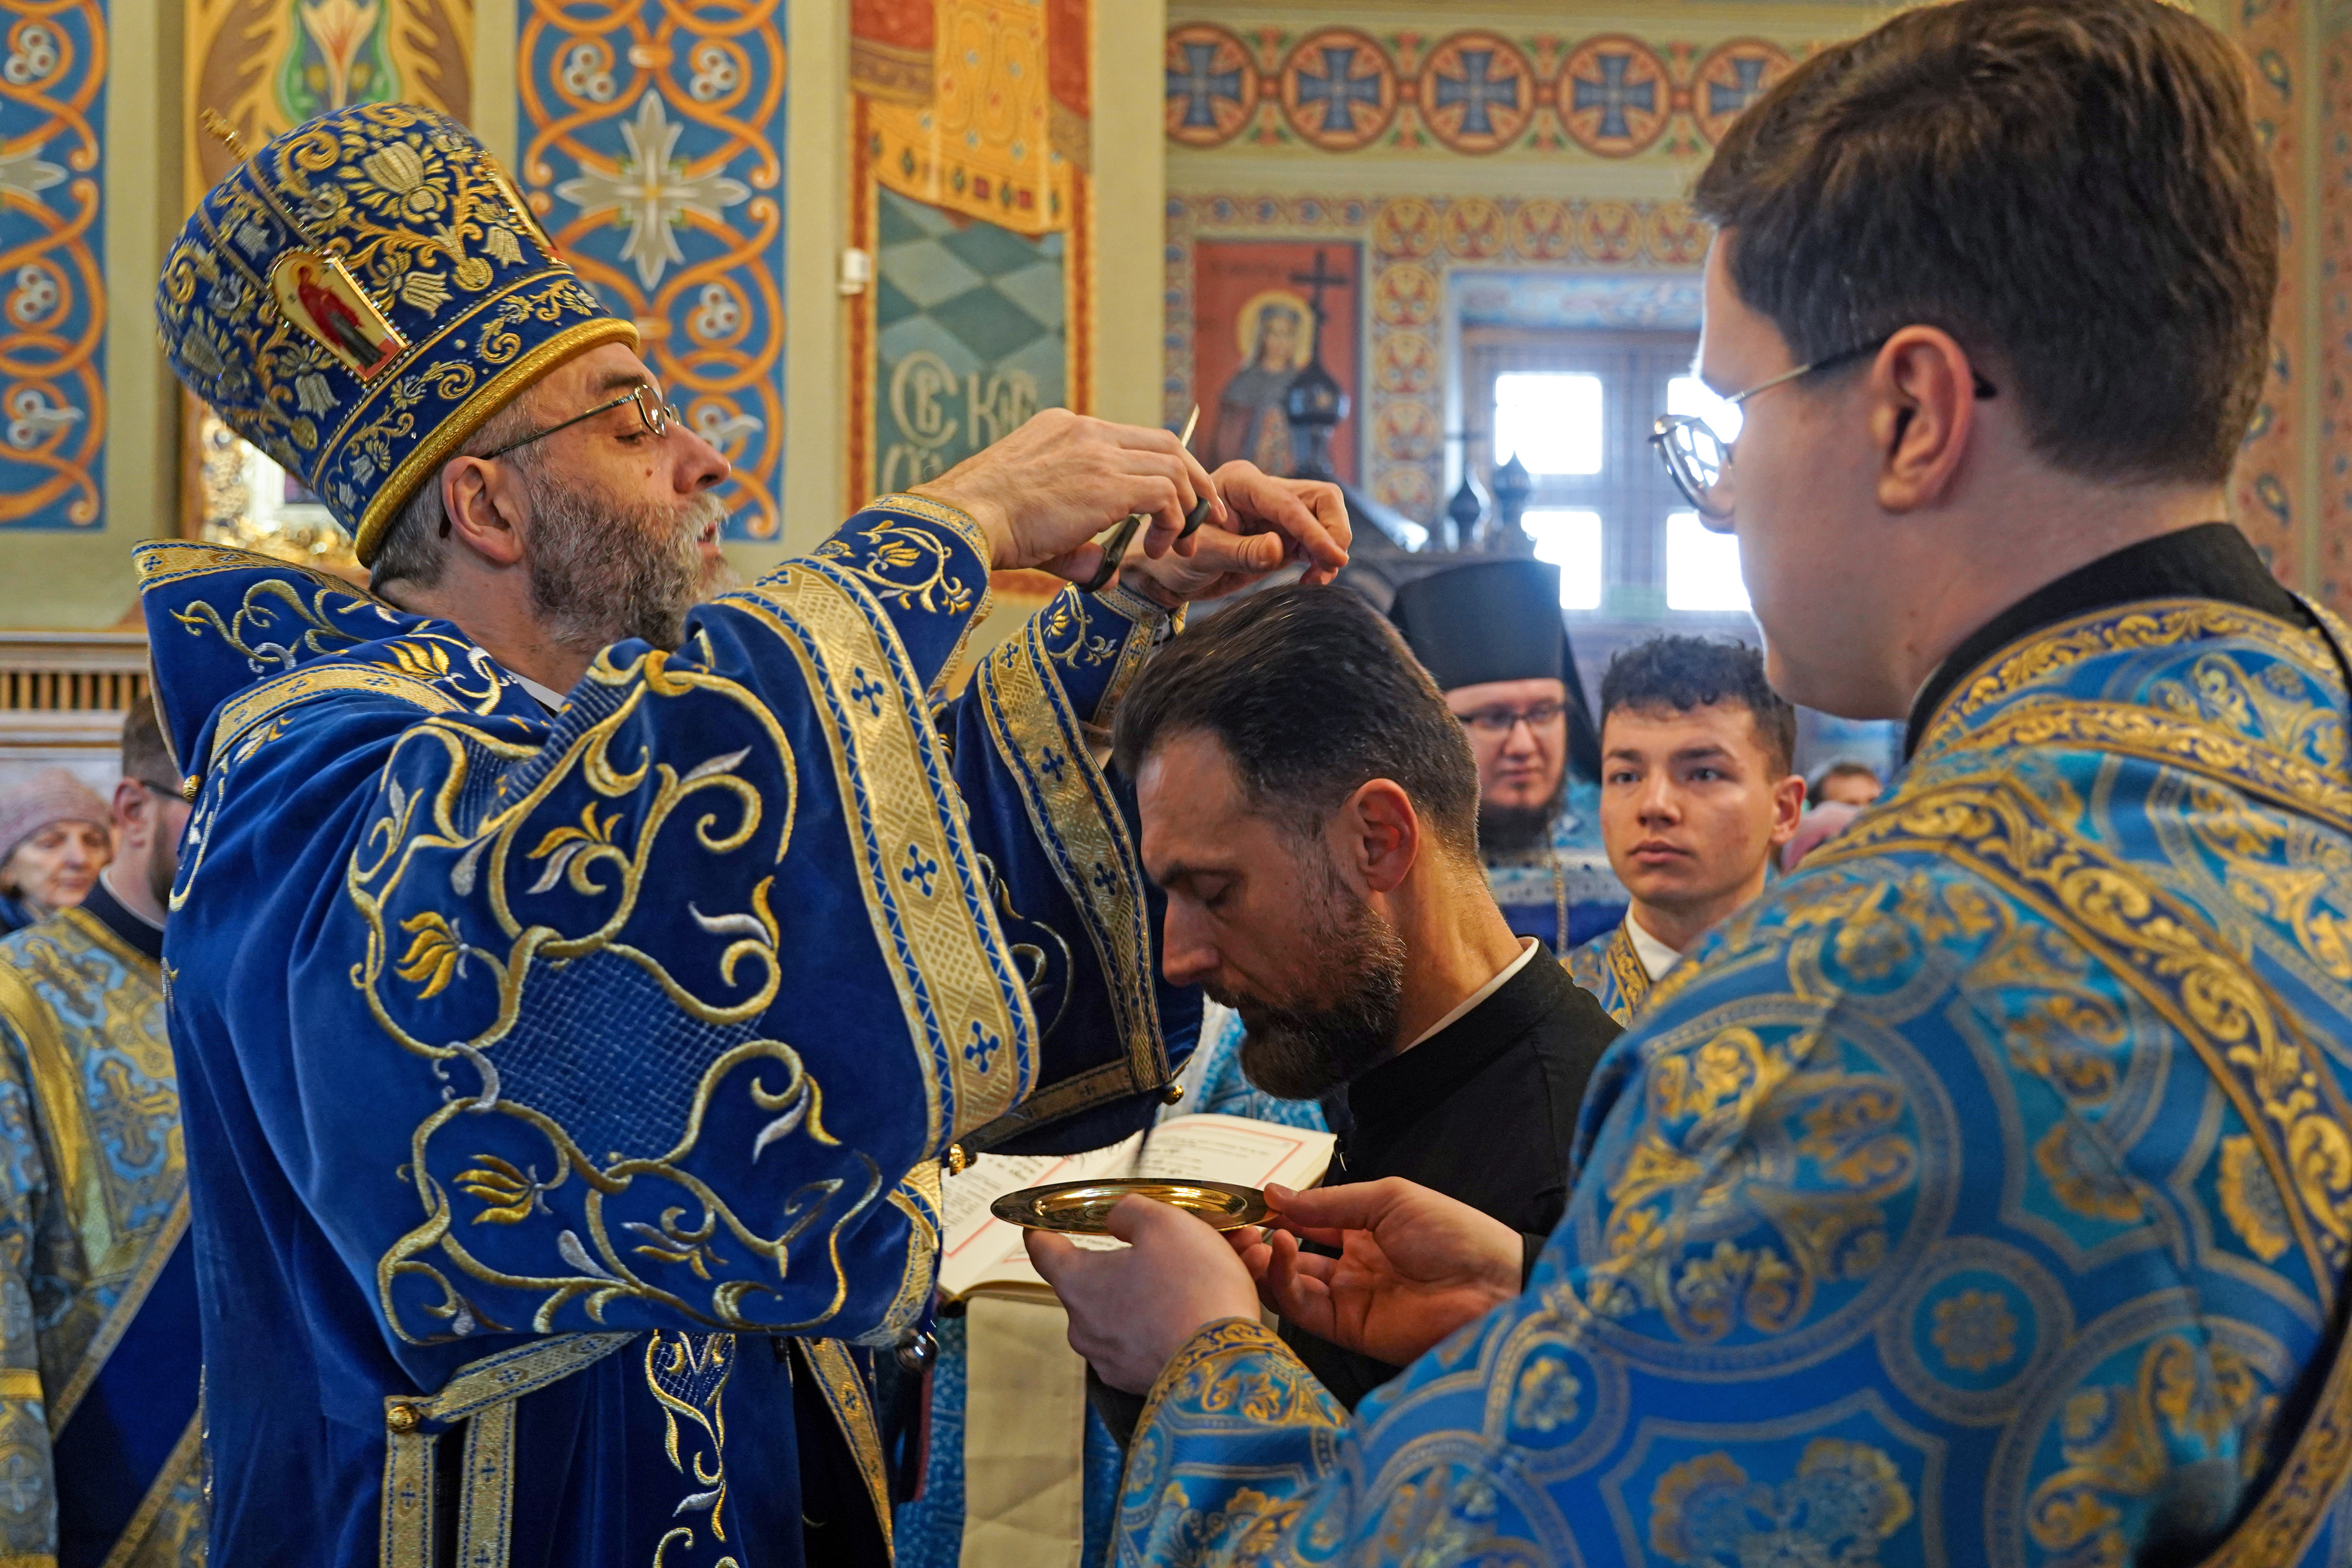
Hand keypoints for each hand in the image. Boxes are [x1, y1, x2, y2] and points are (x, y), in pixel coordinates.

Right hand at [909, 410, 1223, 575]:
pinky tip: (1159, 548)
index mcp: (1064, 429)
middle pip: (1165, 442)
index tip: (1171, 500)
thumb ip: (1078, 545)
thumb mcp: (1036, 522)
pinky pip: (1165, 493)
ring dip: (1187, 506)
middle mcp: (1085, 431)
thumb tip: (1106, 571)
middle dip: (1193, 479)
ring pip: (1174, 464)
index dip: (1161, 468)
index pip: (1130, 438)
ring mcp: (1098, 453)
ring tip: (1179, 543)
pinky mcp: (1108, 483)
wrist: (964, 521)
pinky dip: (1172, 520)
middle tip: (1204, 515)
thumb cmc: (986, 527)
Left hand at [1026, 1197, 1260, 1393]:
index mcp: (1079, 1283)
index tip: (1041, 1224)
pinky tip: (1209, 1305)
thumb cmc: (1193, 1292)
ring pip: (1131, 1307)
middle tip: (1171, 1242)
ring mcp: (1111, 1357)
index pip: (1044, 1250)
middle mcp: (1085, 1325)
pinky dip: (1173, 1318)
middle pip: (1098, 1278)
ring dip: (1162, 1287)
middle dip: (1134, 1257)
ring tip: (1209, 1272)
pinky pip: (1151, 1336)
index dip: (1043, 1229)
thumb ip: (1131, 1211)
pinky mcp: (1140, 1378)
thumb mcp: (1165, 1224)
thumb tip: (1118, 1217)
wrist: (1224, 1368)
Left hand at [1118, 464, 1351, 606]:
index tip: (1334, 557)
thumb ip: (1240, 552)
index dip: (1316, 531)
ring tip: (1317, 579)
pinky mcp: (1281, 536)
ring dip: (1329, 548)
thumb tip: (1278, 549)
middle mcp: (1263, 491)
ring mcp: (1275, 513)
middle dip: (1332, 531)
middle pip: (1321, 499)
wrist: (1162, 575)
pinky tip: (1310, 581)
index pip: (1290, 503)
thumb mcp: (1202, 555)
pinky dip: (1321, 560)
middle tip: (1329, 566)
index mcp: (1241, 483)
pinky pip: (1315, 542)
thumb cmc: (1171, 557)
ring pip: (1324, 518)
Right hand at [1231, 1180, 1521, 1366]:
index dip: (1274, 1213)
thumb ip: (1328, 1202)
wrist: (1495, 1286)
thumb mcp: (1388, 1199)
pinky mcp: (1349, 1330)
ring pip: (1288, 1285)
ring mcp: (1348, 1299)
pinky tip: (1279, 1251)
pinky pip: (1304, 1309)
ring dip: (1264, 1263)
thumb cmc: (1453, 1232)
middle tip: (1237, 1227)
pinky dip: (1283, 1282)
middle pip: (1289, 1257)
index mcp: (1363, 1230)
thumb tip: (1272, 1192)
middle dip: (1258, 1242)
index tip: (1244, 1201)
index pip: (1305, 1221)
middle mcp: (1350, 1266)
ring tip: (1254, 1240)